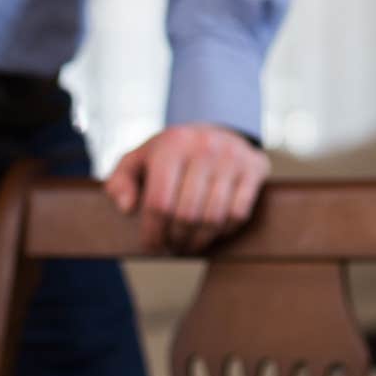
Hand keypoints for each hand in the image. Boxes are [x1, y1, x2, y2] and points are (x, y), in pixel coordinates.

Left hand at [103, 122, 268, 253]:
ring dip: (198, 241)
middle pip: (186, 214)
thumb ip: (120, 181)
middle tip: (171, 247)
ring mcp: (233, 157)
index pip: (160, 202)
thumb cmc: (173, 154)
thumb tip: (126, 208)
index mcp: (172, 144)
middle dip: (175, 239)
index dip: (153, 232)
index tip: (151, 246)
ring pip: (213, 218)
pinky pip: (239, 214)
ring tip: (188, 245)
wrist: (217, 129)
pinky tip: (212, 232)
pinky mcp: (255, 167)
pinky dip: (223, 230)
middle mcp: (205, 147)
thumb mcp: (140, 159)